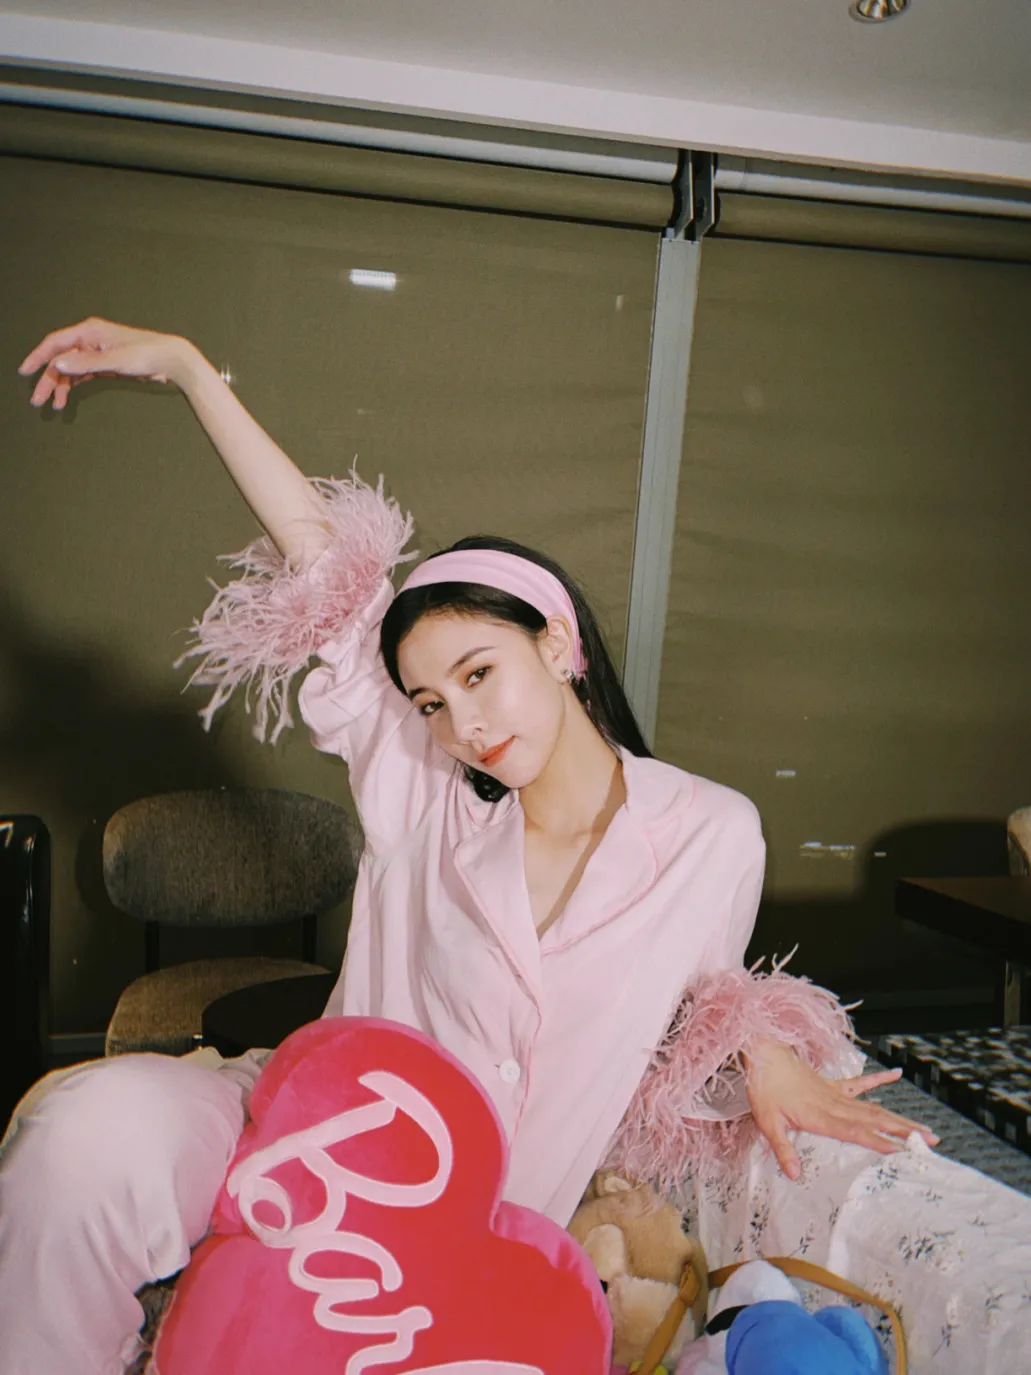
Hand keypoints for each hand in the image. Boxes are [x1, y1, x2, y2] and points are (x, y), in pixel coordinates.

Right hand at [18, 317, 196, 410]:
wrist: (170, 359)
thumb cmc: (146, 354)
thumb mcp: (114, 360)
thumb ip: (85, 363)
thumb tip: (58, 363)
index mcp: (89, 332)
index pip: (55, 343)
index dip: (38, 357)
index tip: (25, 371)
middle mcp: (90, 339)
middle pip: (61, 359)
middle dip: (49, 379)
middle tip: (37, 400)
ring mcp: (97, 352)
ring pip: (71, 369)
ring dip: (61, 386)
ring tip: (54, 405)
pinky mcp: (105, 364)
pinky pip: (82, 374)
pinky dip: (73, 386)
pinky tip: (66, 398)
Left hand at [743, 1037, 939, 1180]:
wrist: (763, 1052)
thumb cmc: (764, 1088)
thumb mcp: (767, 1122)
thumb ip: (783, 1149)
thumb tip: (795, 1175)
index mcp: (821, 1116)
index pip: (857, 1132)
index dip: (881, 1142)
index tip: (905, 1152)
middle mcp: (835, 1104)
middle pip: (875, 1120)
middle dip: (904, 1132)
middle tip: (931, 1142)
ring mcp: (836, 1093)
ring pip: (874, 1107)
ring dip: (899, 1117)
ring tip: (923, 1127)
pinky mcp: (832, 1084)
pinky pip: (860, 1083)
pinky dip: (878, 1080)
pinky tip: (896, 1074)